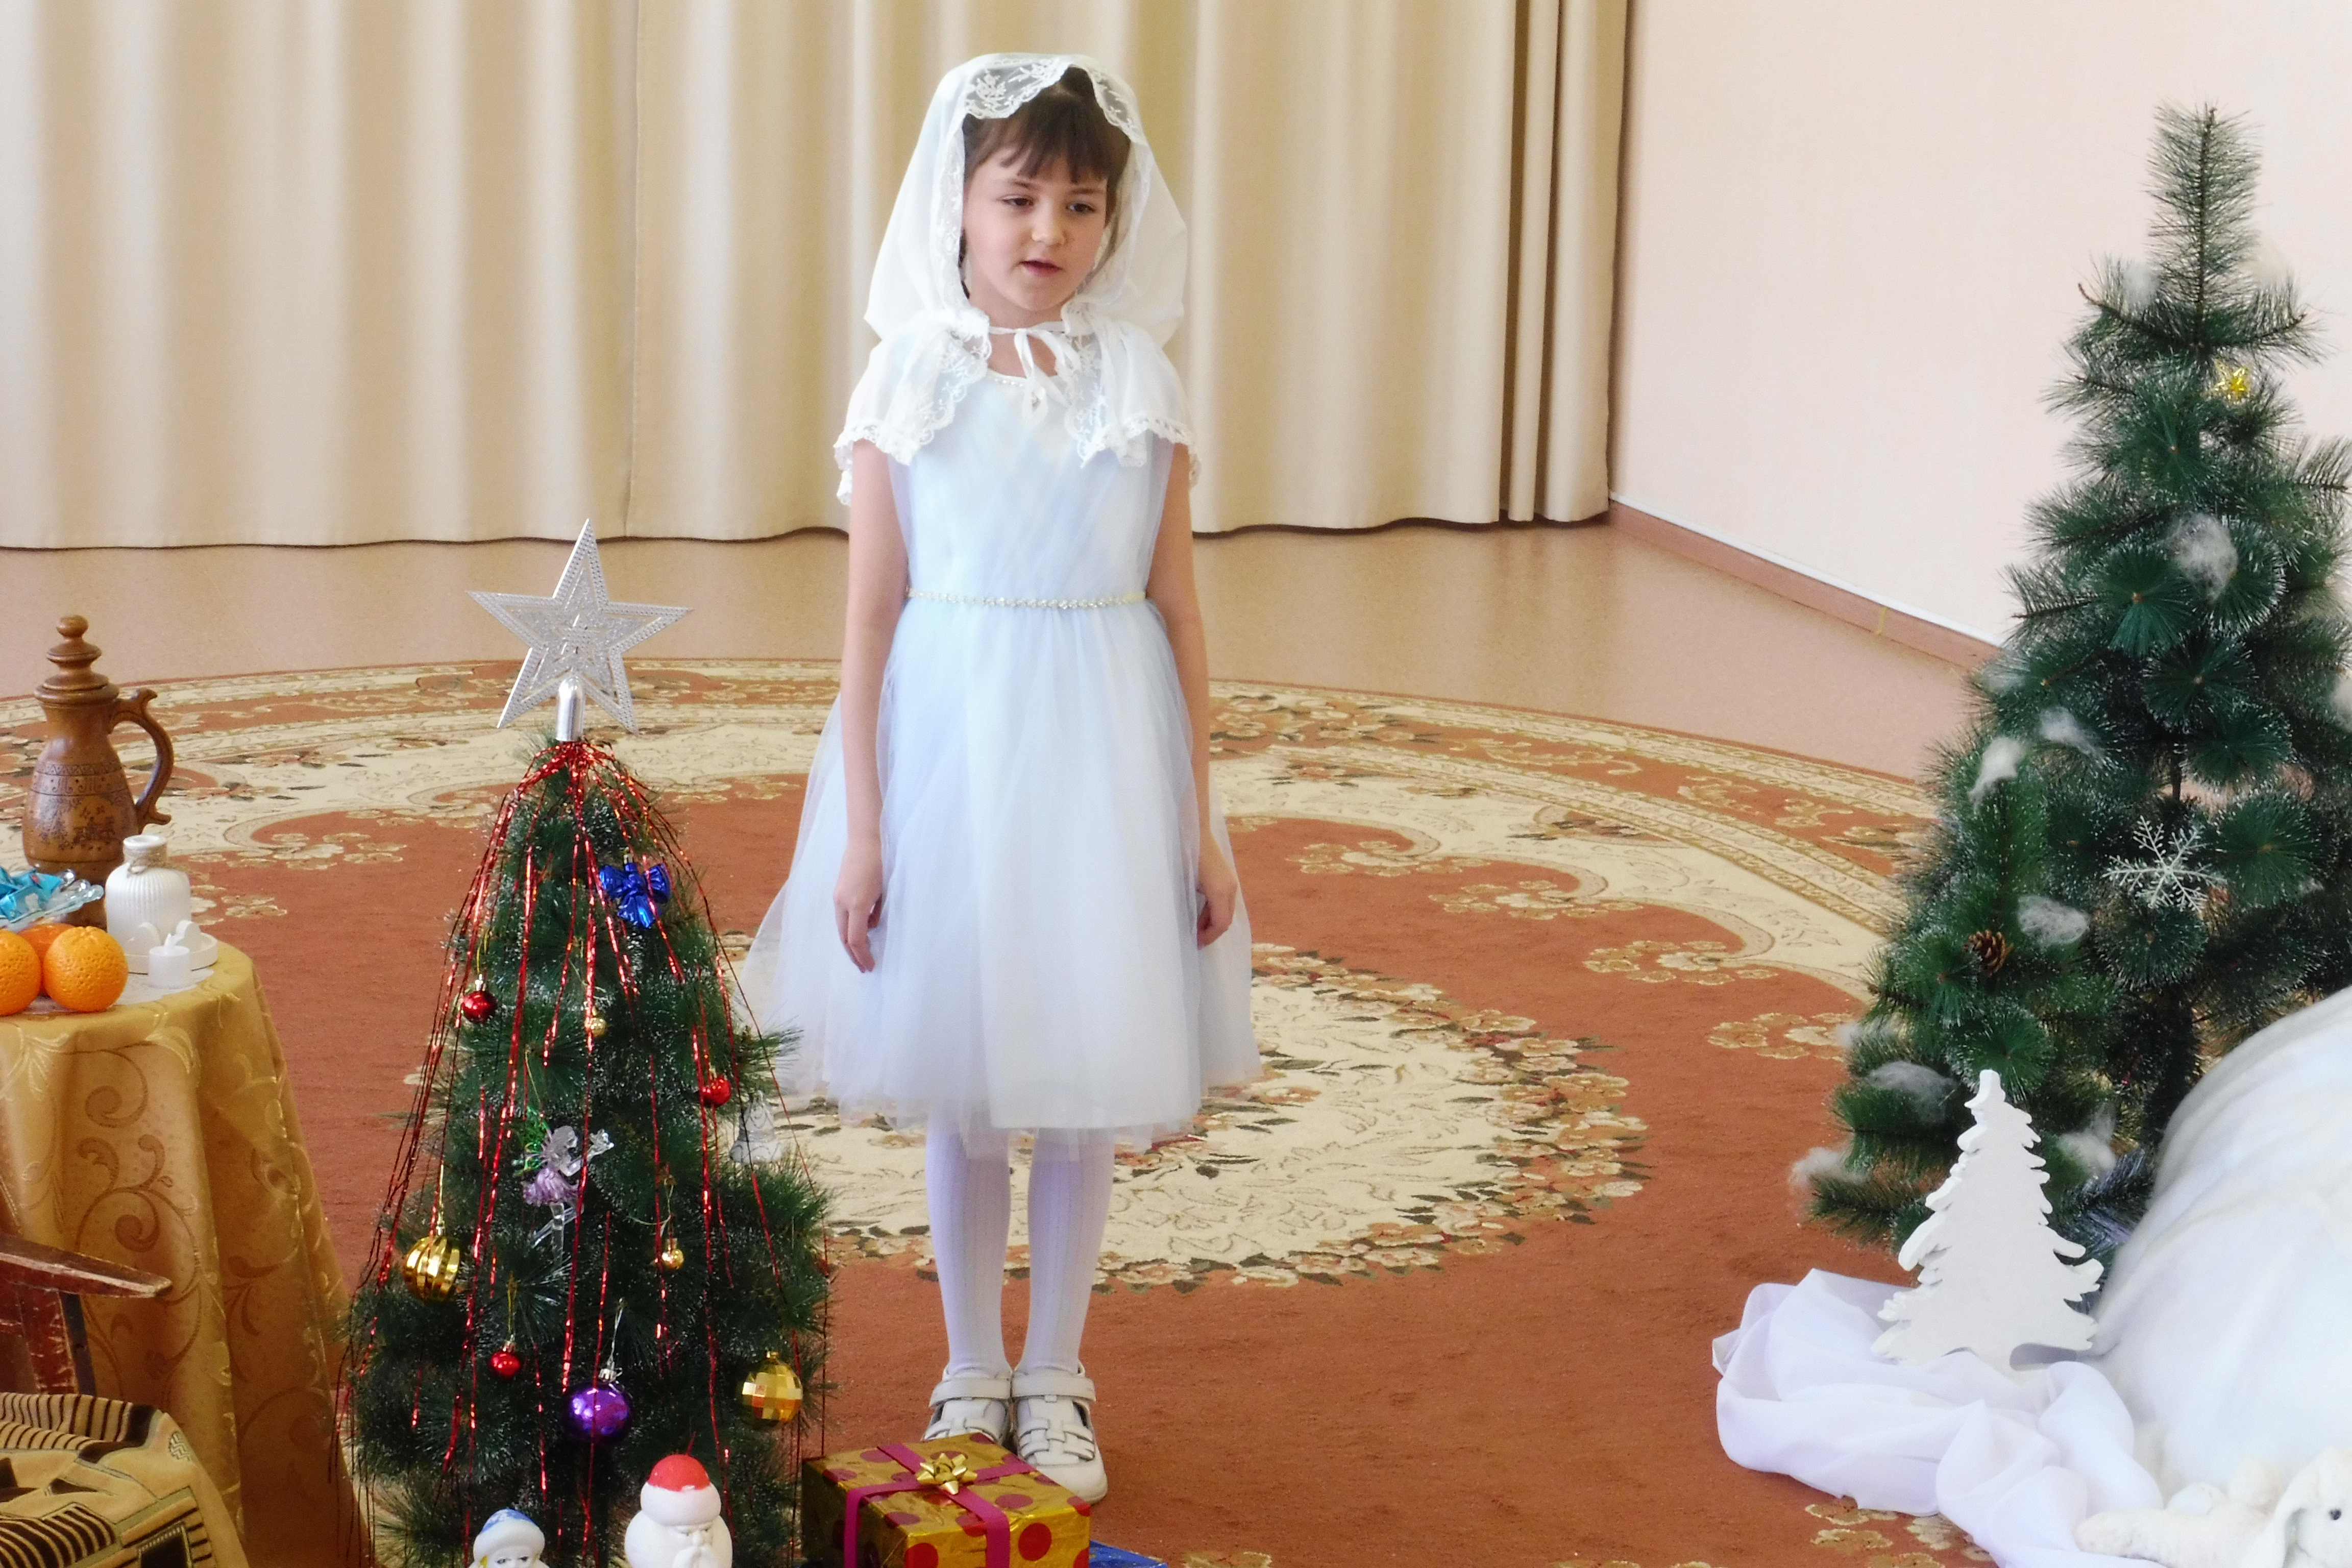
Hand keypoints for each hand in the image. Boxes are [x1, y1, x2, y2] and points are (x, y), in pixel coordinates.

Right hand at [834, 837, 884, 971]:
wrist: (864, 842)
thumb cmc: (880, 864)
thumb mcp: (884, 891)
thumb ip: (876, 913)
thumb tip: (871, 927)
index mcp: (857, 904)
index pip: (856, 939)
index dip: (862, 956)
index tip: (871, 966)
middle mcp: (842, 903)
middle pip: (844, 938)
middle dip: (854, 955)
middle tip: (865, 967)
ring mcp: (837, 898)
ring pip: (841, 928)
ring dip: (850, 943)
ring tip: (861, 955)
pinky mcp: (837, 893)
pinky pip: (841, 917)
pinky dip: (849, 929)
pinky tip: (860, 933)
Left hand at [1196, 837, 1237, 947]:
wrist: (1192, 829)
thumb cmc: (1185, 855)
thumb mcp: (1185, 883)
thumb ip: (1191, 905)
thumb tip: (1190, 925)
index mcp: (1221, 891)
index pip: (1221, 924)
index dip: (1209, 937)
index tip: (1195, 943)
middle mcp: (1230, 888)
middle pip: (1226, 919)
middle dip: (1211, 932)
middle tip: (1194, 939)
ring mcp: (1230, 882)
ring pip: (1226, 910)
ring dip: (1211, 921)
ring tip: (1194, 927)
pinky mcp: (1227, 878)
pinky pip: (1224, 901)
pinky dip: (1213, 910)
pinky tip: (1199, 911)